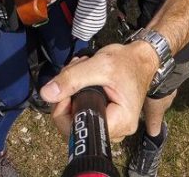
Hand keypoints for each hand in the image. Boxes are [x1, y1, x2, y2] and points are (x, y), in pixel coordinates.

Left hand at [40, 41, 156, 139]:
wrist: (142, 58)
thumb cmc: (128, 61)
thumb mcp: (100, 65)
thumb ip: (72, 79)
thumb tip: (46, 94)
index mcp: (120, 122)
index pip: (80, 129)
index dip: (65, 110)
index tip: (67, 88)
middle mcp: (117, 130)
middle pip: (75, 124)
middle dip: (67, 96)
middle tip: (74, 71)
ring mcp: (111, 125)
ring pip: (76, 116)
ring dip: (72, 91)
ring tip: (81, 69)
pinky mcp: (105, 117)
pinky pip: (82, 111)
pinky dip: (77, 92)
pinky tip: (83, 75)